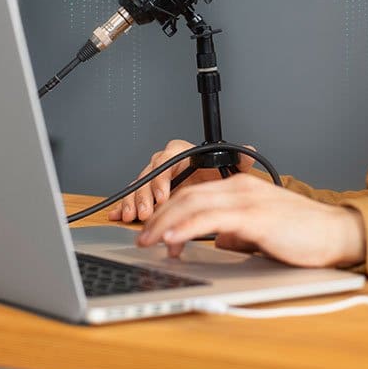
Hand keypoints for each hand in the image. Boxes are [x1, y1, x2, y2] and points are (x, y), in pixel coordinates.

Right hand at [107, 139, 256, 223]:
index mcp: (182, 153)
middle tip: (147, 212)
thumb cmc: (217, 176)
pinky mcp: (148, 196)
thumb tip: (249, 151)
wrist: (214, 193)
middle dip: (145, 195)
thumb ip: (240, 159)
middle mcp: (166, 165)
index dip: (162, 177)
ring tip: (133, 217)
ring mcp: (155, 181)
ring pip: (139, 187)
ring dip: (134, 202)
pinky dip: (124, 207)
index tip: (163, 195)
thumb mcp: (230, 168)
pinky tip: (118, 216)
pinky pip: (133, 199)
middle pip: (149, 174)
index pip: (167, 157)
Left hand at [137, 174, 366, 268]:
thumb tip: (220, 242)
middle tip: (142, 238)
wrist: (337, 235)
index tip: (155, 233)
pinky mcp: (255, 217)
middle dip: (159, 217)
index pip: (193, 194)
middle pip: (186, 196)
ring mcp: (248, 200)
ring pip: (193, 204)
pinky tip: (172, 238)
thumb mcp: (261, 231)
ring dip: (165, 223)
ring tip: (148, 240)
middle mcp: (241, 188)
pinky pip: (211, 220)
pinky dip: (187, 228)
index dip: (169, 212)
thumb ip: (238, 233)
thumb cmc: (305, 235)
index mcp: (241, 189)